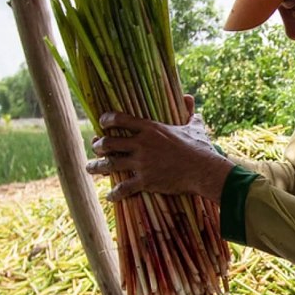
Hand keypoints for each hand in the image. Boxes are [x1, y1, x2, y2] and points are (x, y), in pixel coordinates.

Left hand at [86, 95, 231, 201]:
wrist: (204, 170)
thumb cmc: (200, 148)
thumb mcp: (194, 127)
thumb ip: (188, 113)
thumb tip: (189, 98)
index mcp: (150, 129)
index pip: (120, 119)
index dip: (107, 120)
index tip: (102, 123)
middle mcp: (141, 144)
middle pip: (109, 142)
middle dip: (99, 145)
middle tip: (96, 147)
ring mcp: (142, 163)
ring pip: (110, 164)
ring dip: (97, 167)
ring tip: (90, 168)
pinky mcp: (145, 181)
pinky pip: (124, 187)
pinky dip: (115, 193)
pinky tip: (110, 196)